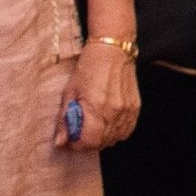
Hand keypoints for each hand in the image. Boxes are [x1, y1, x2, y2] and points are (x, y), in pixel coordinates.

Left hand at [55, 35, 139, 154]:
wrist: (112, 51)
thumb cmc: (88, 69)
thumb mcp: (69, 92)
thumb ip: (64, 119)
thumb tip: (60, 142)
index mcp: (96, 107)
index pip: (89, 141)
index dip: (77, 145)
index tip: (71, 139)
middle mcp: (114, 111)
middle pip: (102, 143)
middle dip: (88, 142)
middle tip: (80, 132)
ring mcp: (127, 110)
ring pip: (114, 139)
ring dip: (102, 138)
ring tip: (93, 126)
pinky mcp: (135, 108)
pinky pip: (126, 131)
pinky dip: (115, 132)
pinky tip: (107, 123)